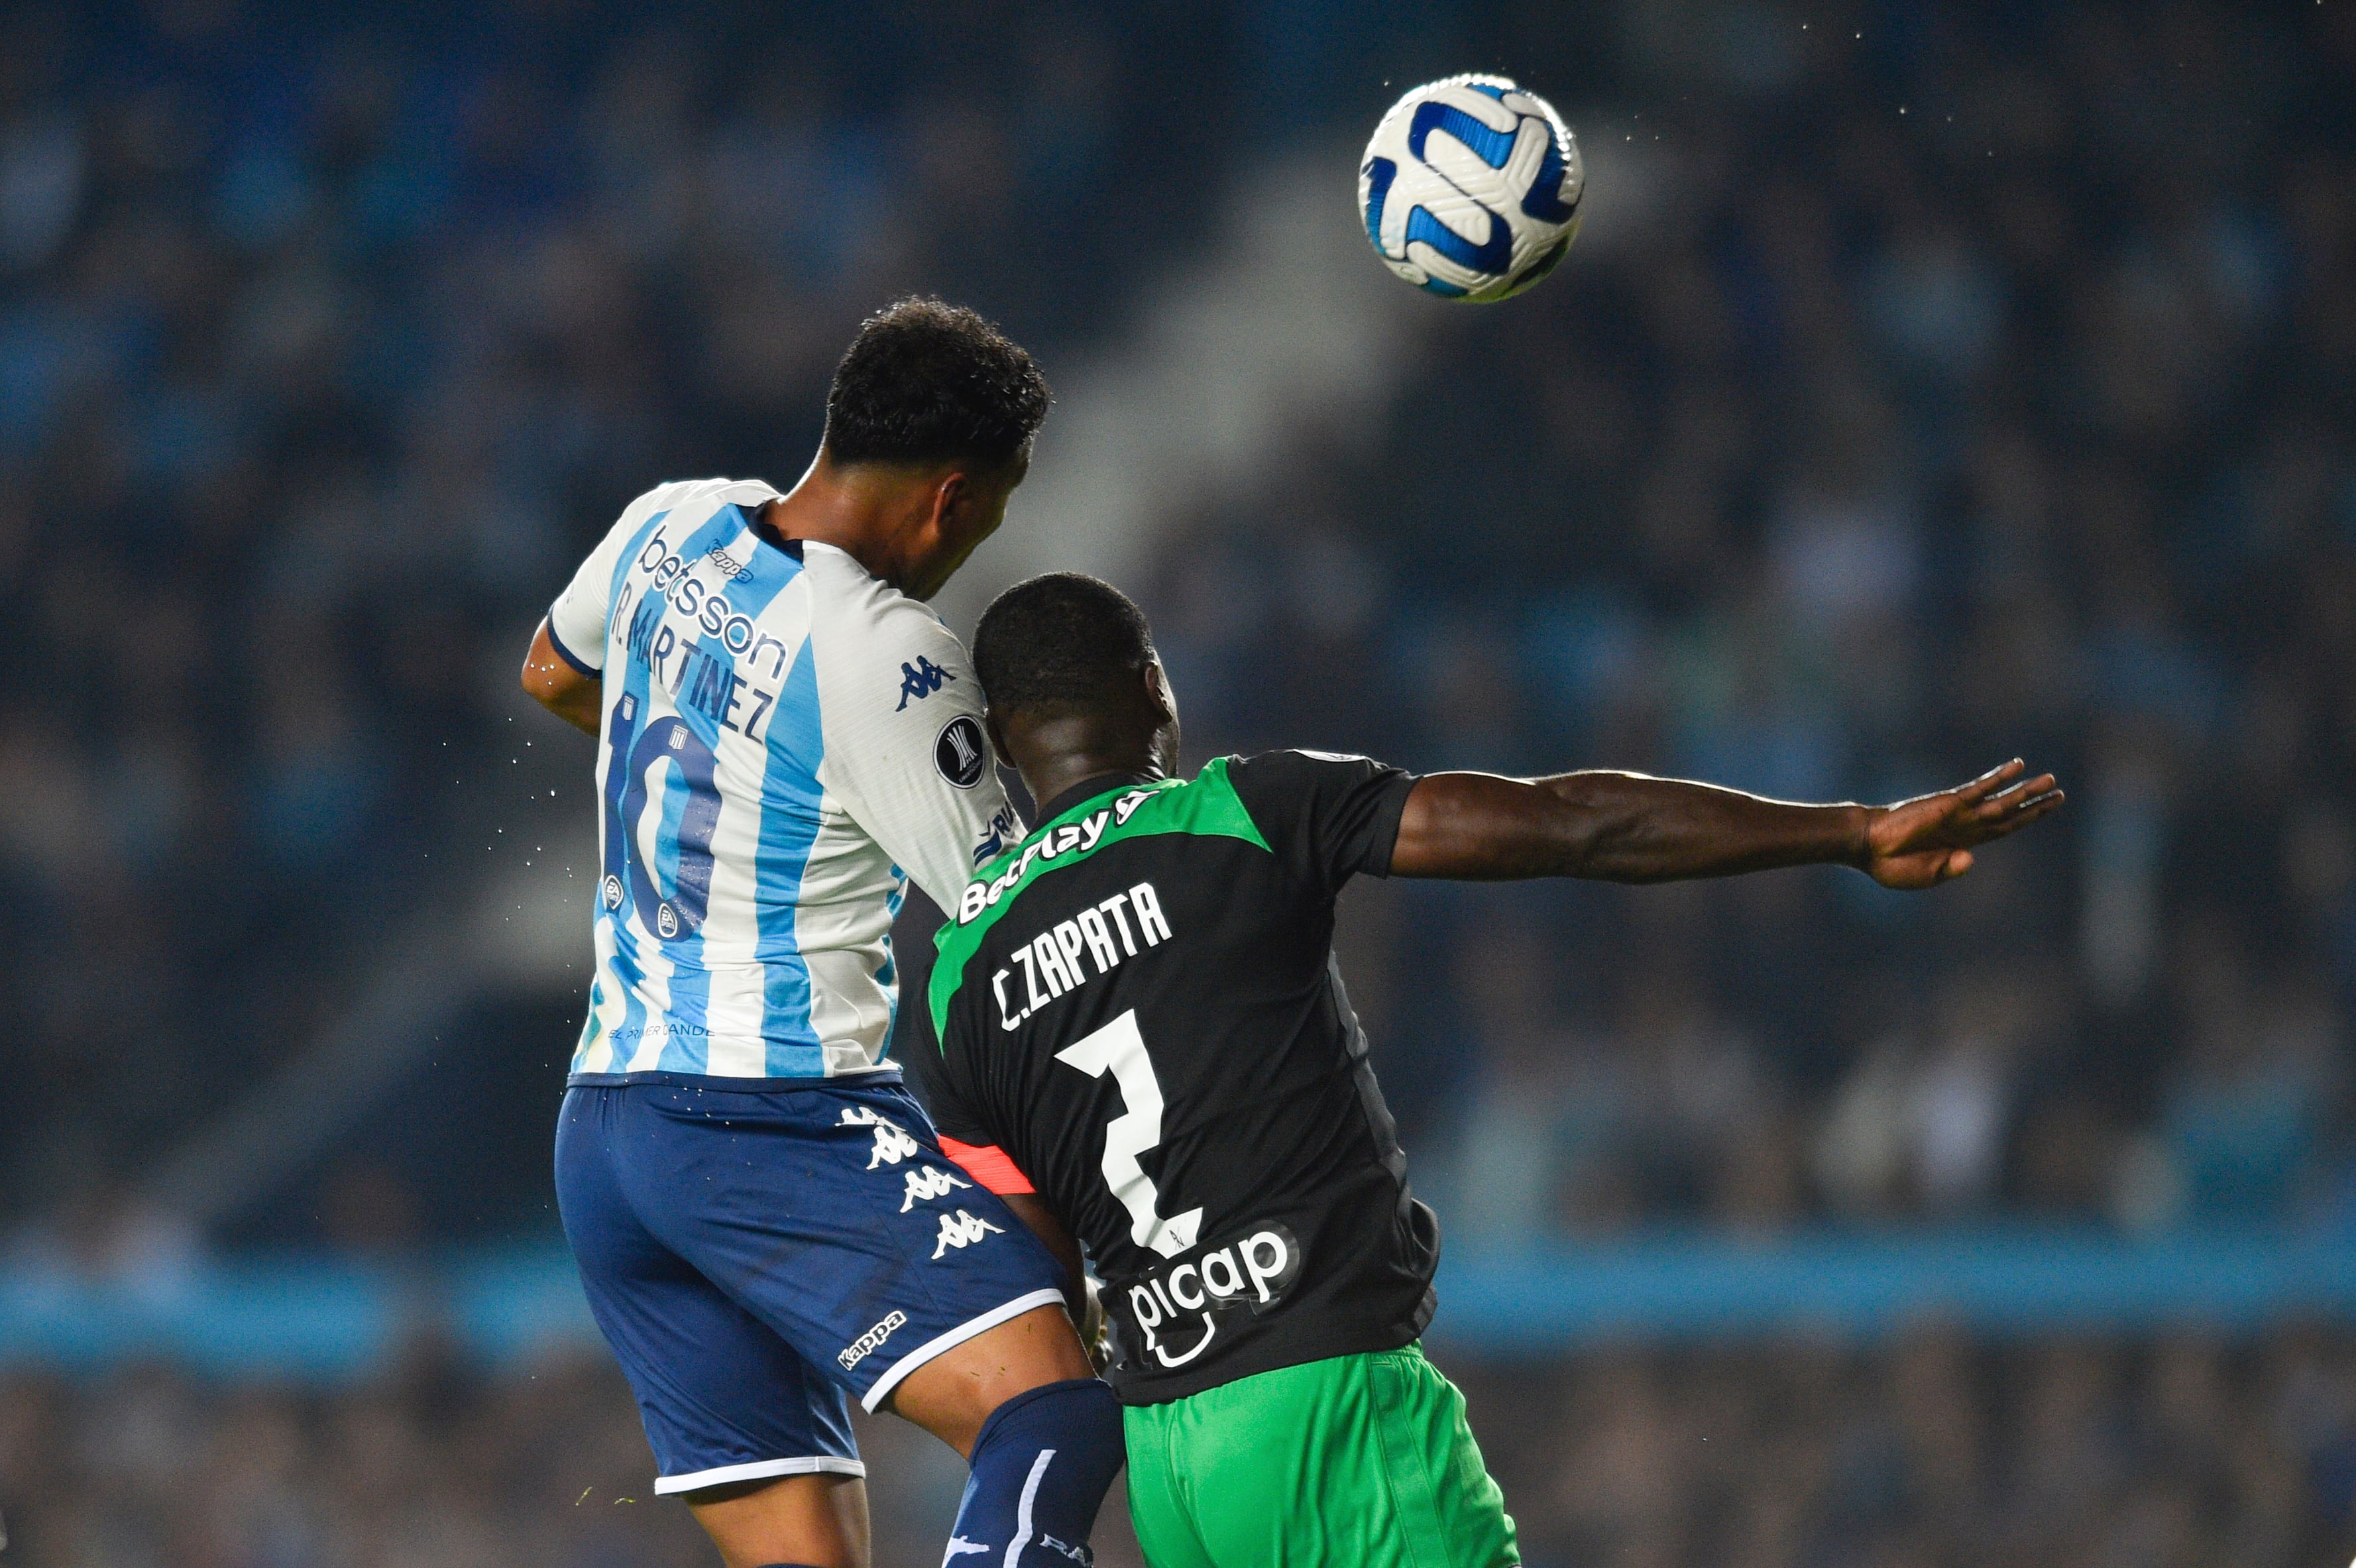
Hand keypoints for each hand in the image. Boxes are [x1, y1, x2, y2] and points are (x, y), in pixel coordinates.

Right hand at [1863, 759, 2063, 889]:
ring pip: (2002, 800)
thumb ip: (1949, 869)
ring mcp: (1959, 812)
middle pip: (2010, 813)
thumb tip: (1970, 857)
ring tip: (2050, 779)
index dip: (2028, 819)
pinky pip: (1979, 788)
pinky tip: (2016, 766)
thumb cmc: (1892, 866)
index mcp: (1964, 843)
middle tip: (2059, 793)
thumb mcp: (1926, 876)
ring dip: (2026, 790)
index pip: (2005, 828)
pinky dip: (1999, 778)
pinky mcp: (1948, 803)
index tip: (2048, 808)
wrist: (1868, 847)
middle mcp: (1967, 825)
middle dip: (2036, 804)